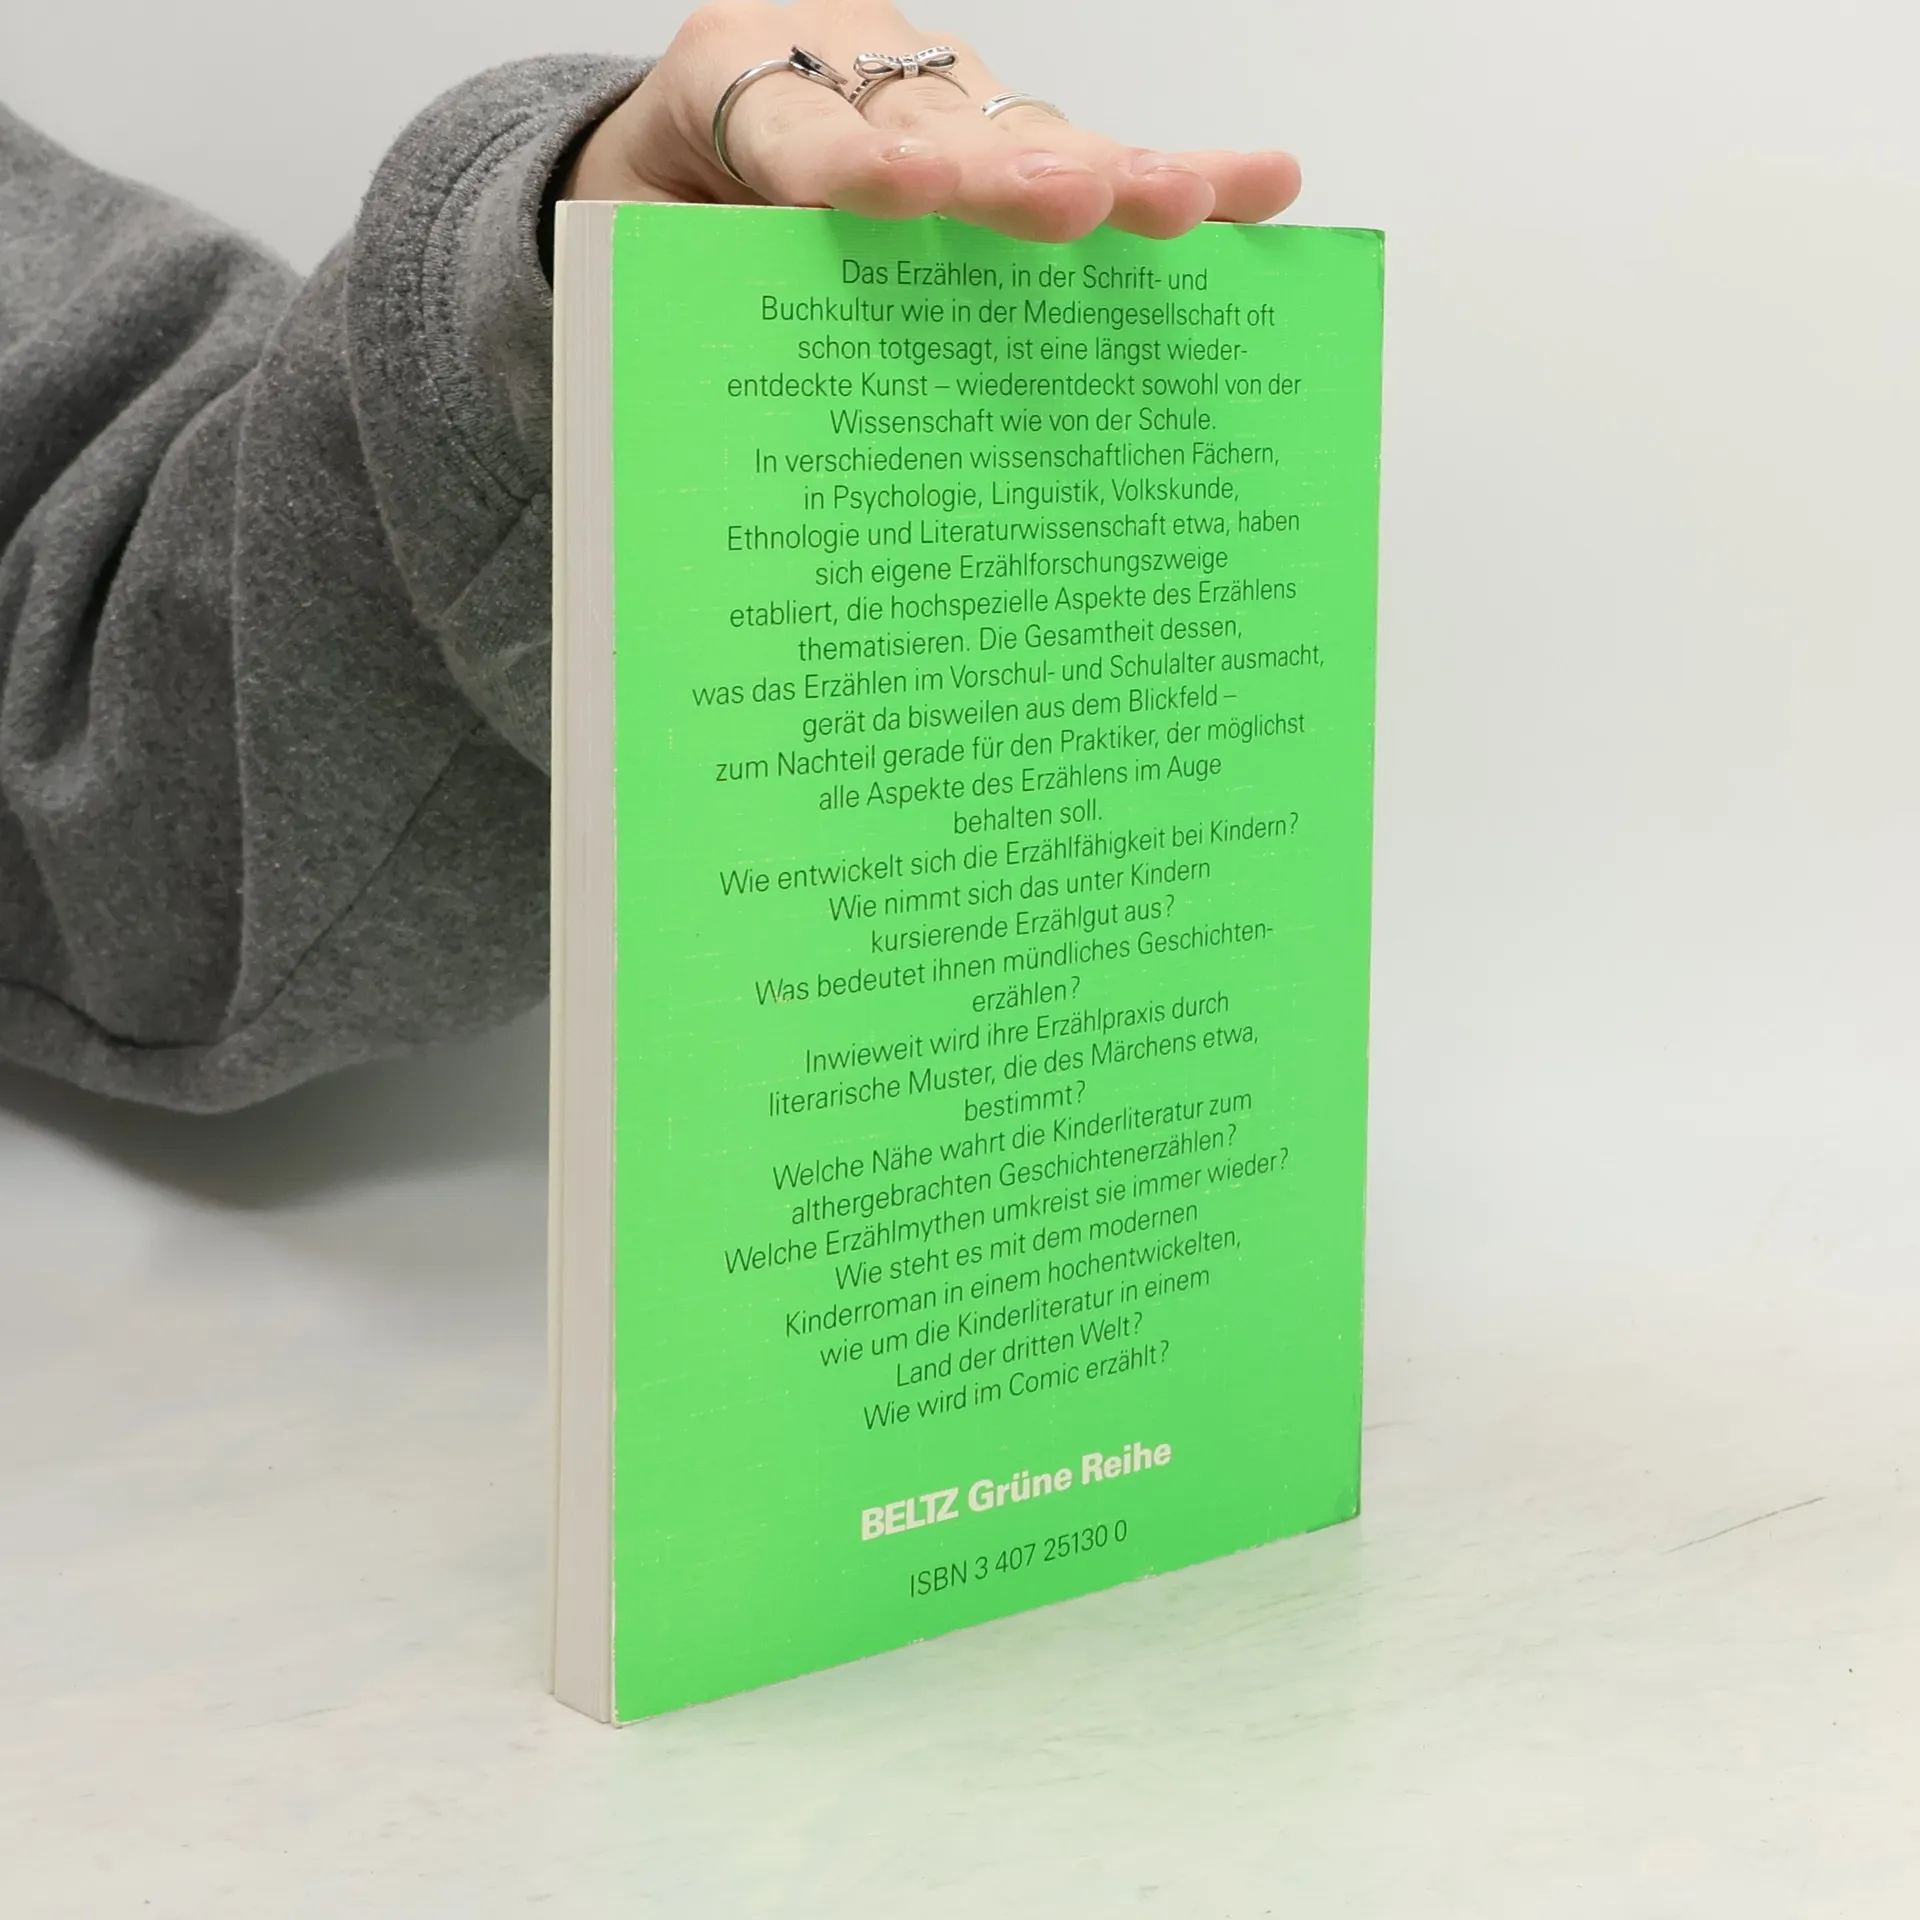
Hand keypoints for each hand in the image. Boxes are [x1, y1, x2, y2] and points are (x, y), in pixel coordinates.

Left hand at [565, 0, 1300, 241]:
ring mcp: (935, 97)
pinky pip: (1082, 160)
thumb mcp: (647, 253)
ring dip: (1111, 178)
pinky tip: (1259, 188)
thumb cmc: (666, 217)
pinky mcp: (996, 136)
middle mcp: (852, 70)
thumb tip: (743, 423)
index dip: (855, 164)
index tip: (900, 190)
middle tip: (1073, 204)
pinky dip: (1169, 182)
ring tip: (1184, 206)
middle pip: (941, 125)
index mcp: (734, 85)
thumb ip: (695, 298)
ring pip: (1026, 139)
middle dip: (1009, 171)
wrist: (680, 148)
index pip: (802, 129)